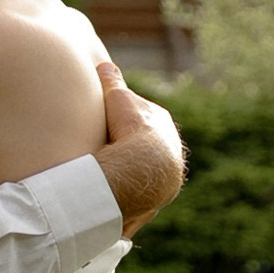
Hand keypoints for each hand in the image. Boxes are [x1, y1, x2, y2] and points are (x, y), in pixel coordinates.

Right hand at [95, 62, 185, 230]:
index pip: (141, 119)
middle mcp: (170, 150)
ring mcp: (166, 175)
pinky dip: (130, 203)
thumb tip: (103, 65)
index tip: (109, 125)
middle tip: (110, 155)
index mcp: (162, 124)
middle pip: (145, 148)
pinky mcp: (157, 198)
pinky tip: (117, 207)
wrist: (146, 165)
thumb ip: (111, 82)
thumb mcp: (117, 98)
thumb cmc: (131, 128)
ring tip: (111, 184)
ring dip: (132, 179)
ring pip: (146, 175)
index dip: (123, 121)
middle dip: (131, 152)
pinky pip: (140, 200)